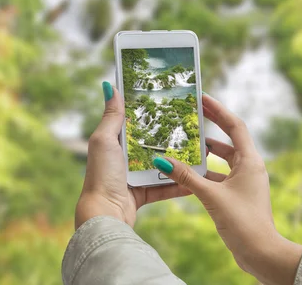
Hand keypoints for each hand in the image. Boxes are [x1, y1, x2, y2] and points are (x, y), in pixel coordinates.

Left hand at [75, 81, 189, 229]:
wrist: (105, 215)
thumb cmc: (102, 174)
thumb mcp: (105, 140)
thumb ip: (111, 116)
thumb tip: (109, 86)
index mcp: (115, 140)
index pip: (134, 120)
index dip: (149, 108)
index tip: (168, 97)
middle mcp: (125, 156)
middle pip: (152, 140)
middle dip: (170, 133)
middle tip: (191, 122)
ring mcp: (134, 175)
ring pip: (162, 162)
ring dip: (179, 158)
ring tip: (200, 148)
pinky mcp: (144, 193)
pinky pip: (165, 186)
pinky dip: (179, 183)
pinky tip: (196, 177)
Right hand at [155, 94, 301, 284]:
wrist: (261, 254)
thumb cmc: (242, 222)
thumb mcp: (211, 196)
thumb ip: (186, 177)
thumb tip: (162, 161)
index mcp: (249, 160)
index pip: (234, 125)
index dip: (218, 110)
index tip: (203, 98)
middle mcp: (250, 166)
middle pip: (230, 137)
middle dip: (213, 123)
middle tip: (195, 109)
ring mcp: (246, 180)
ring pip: (225, 157)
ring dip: (208, 149)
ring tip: (189, 140)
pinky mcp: (240, 193)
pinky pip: (222, 174)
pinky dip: (207, 170)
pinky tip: (191, 171)